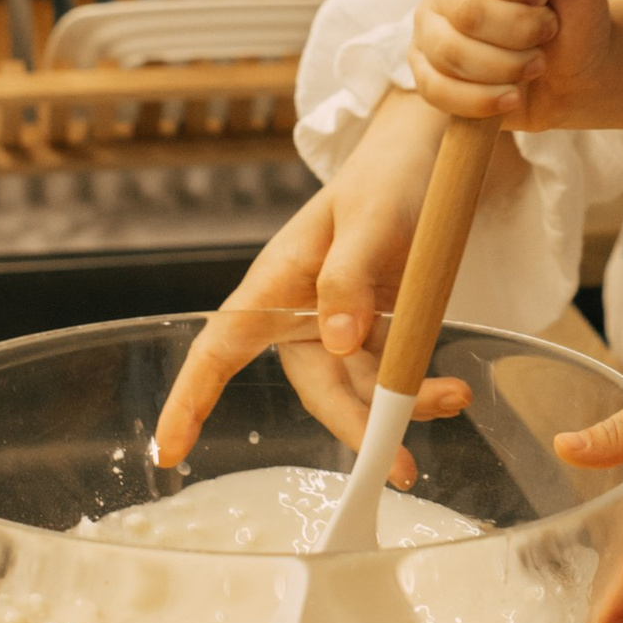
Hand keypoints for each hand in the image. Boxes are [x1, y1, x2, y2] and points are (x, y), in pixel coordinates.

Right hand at [151, 88, 469, 467]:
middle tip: (396, 465)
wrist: (429, 156)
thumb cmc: (383, 177)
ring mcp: (343, 328)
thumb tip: (337, 343)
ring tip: (453, 395)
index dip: (189, 402)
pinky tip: (454, 389)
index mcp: (276, 284)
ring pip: (363, 391)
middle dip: (356, 428)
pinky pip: (394, 375)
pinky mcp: (381, 332)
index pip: (219, 349)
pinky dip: (423, 389)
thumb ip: (349, 277)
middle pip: (317, 390)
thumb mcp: (369, 217)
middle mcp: (303, 316)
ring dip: (404, 406)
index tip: (169, 452)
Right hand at [412, 0, 614, 127]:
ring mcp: (428, 24)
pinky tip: (512, 96)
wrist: (575, 73)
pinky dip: (484, 100)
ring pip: (451, 52)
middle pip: (466, 9)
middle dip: (521, 32)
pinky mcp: (425, 69)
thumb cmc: (575, 16)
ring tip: (535, 65)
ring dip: (508, 68)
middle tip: (547, 33)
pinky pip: (437, 90)